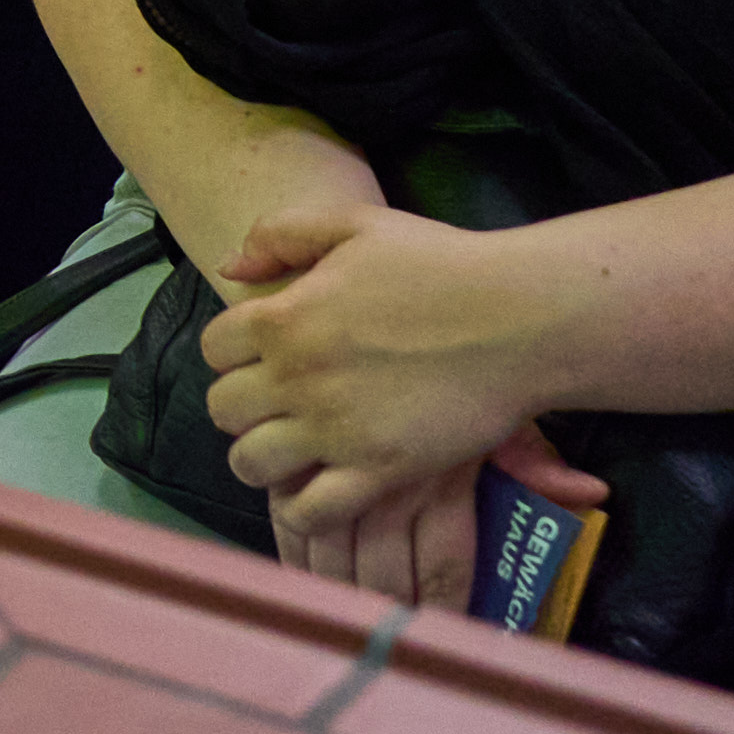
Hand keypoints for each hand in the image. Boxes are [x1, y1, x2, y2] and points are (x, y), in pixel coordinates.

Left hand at [198, 204, 600, 604]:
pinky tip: (322, 488)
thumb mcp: (355, 222)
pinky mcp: (378, 470)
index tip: (262, 359)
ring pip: (251, 465)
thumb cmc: (443, 265)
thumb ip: (280, 234)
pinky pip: (308, 511)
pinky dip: (303, 508)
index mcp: (284, 318)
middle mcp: (297, 377)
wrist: (521, 317)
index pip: (213, 349)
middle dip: (242, 409)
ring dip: (263, 458)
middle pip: (223, 410)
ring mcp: (335, 429)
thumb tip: (229, 269)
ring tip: (293, 450)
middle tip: (277, 407)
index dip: (233, 356)